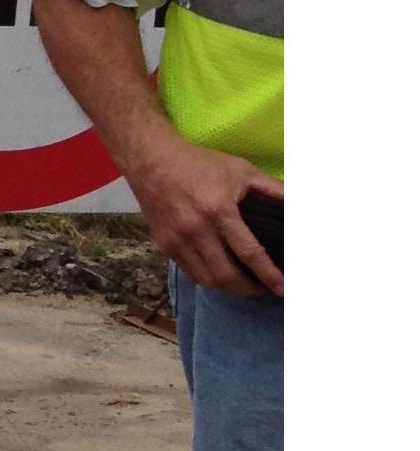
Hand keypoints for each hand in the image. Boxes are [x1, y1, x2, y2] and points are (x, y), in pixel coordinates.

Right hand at [127, 130, 281, 296]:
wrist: (151, 161)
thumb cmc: (199, 164)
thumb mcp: (241, 169)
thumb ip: (272, 188)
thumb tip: (299, 204)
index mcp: (219, 211)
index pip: (249, 252)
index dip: (268, 274)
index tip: (283, 288)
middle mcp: (197, 231)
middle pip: (226, 275)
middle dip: (249, 289)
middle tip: (265, 288)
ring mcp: (177, 241)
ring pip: (207, 279)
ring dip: (230, 288)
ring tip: (245, 285)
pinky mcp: (165, 246)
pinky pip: (191, 273)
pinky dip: (209, 280)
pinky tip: (221, 275)